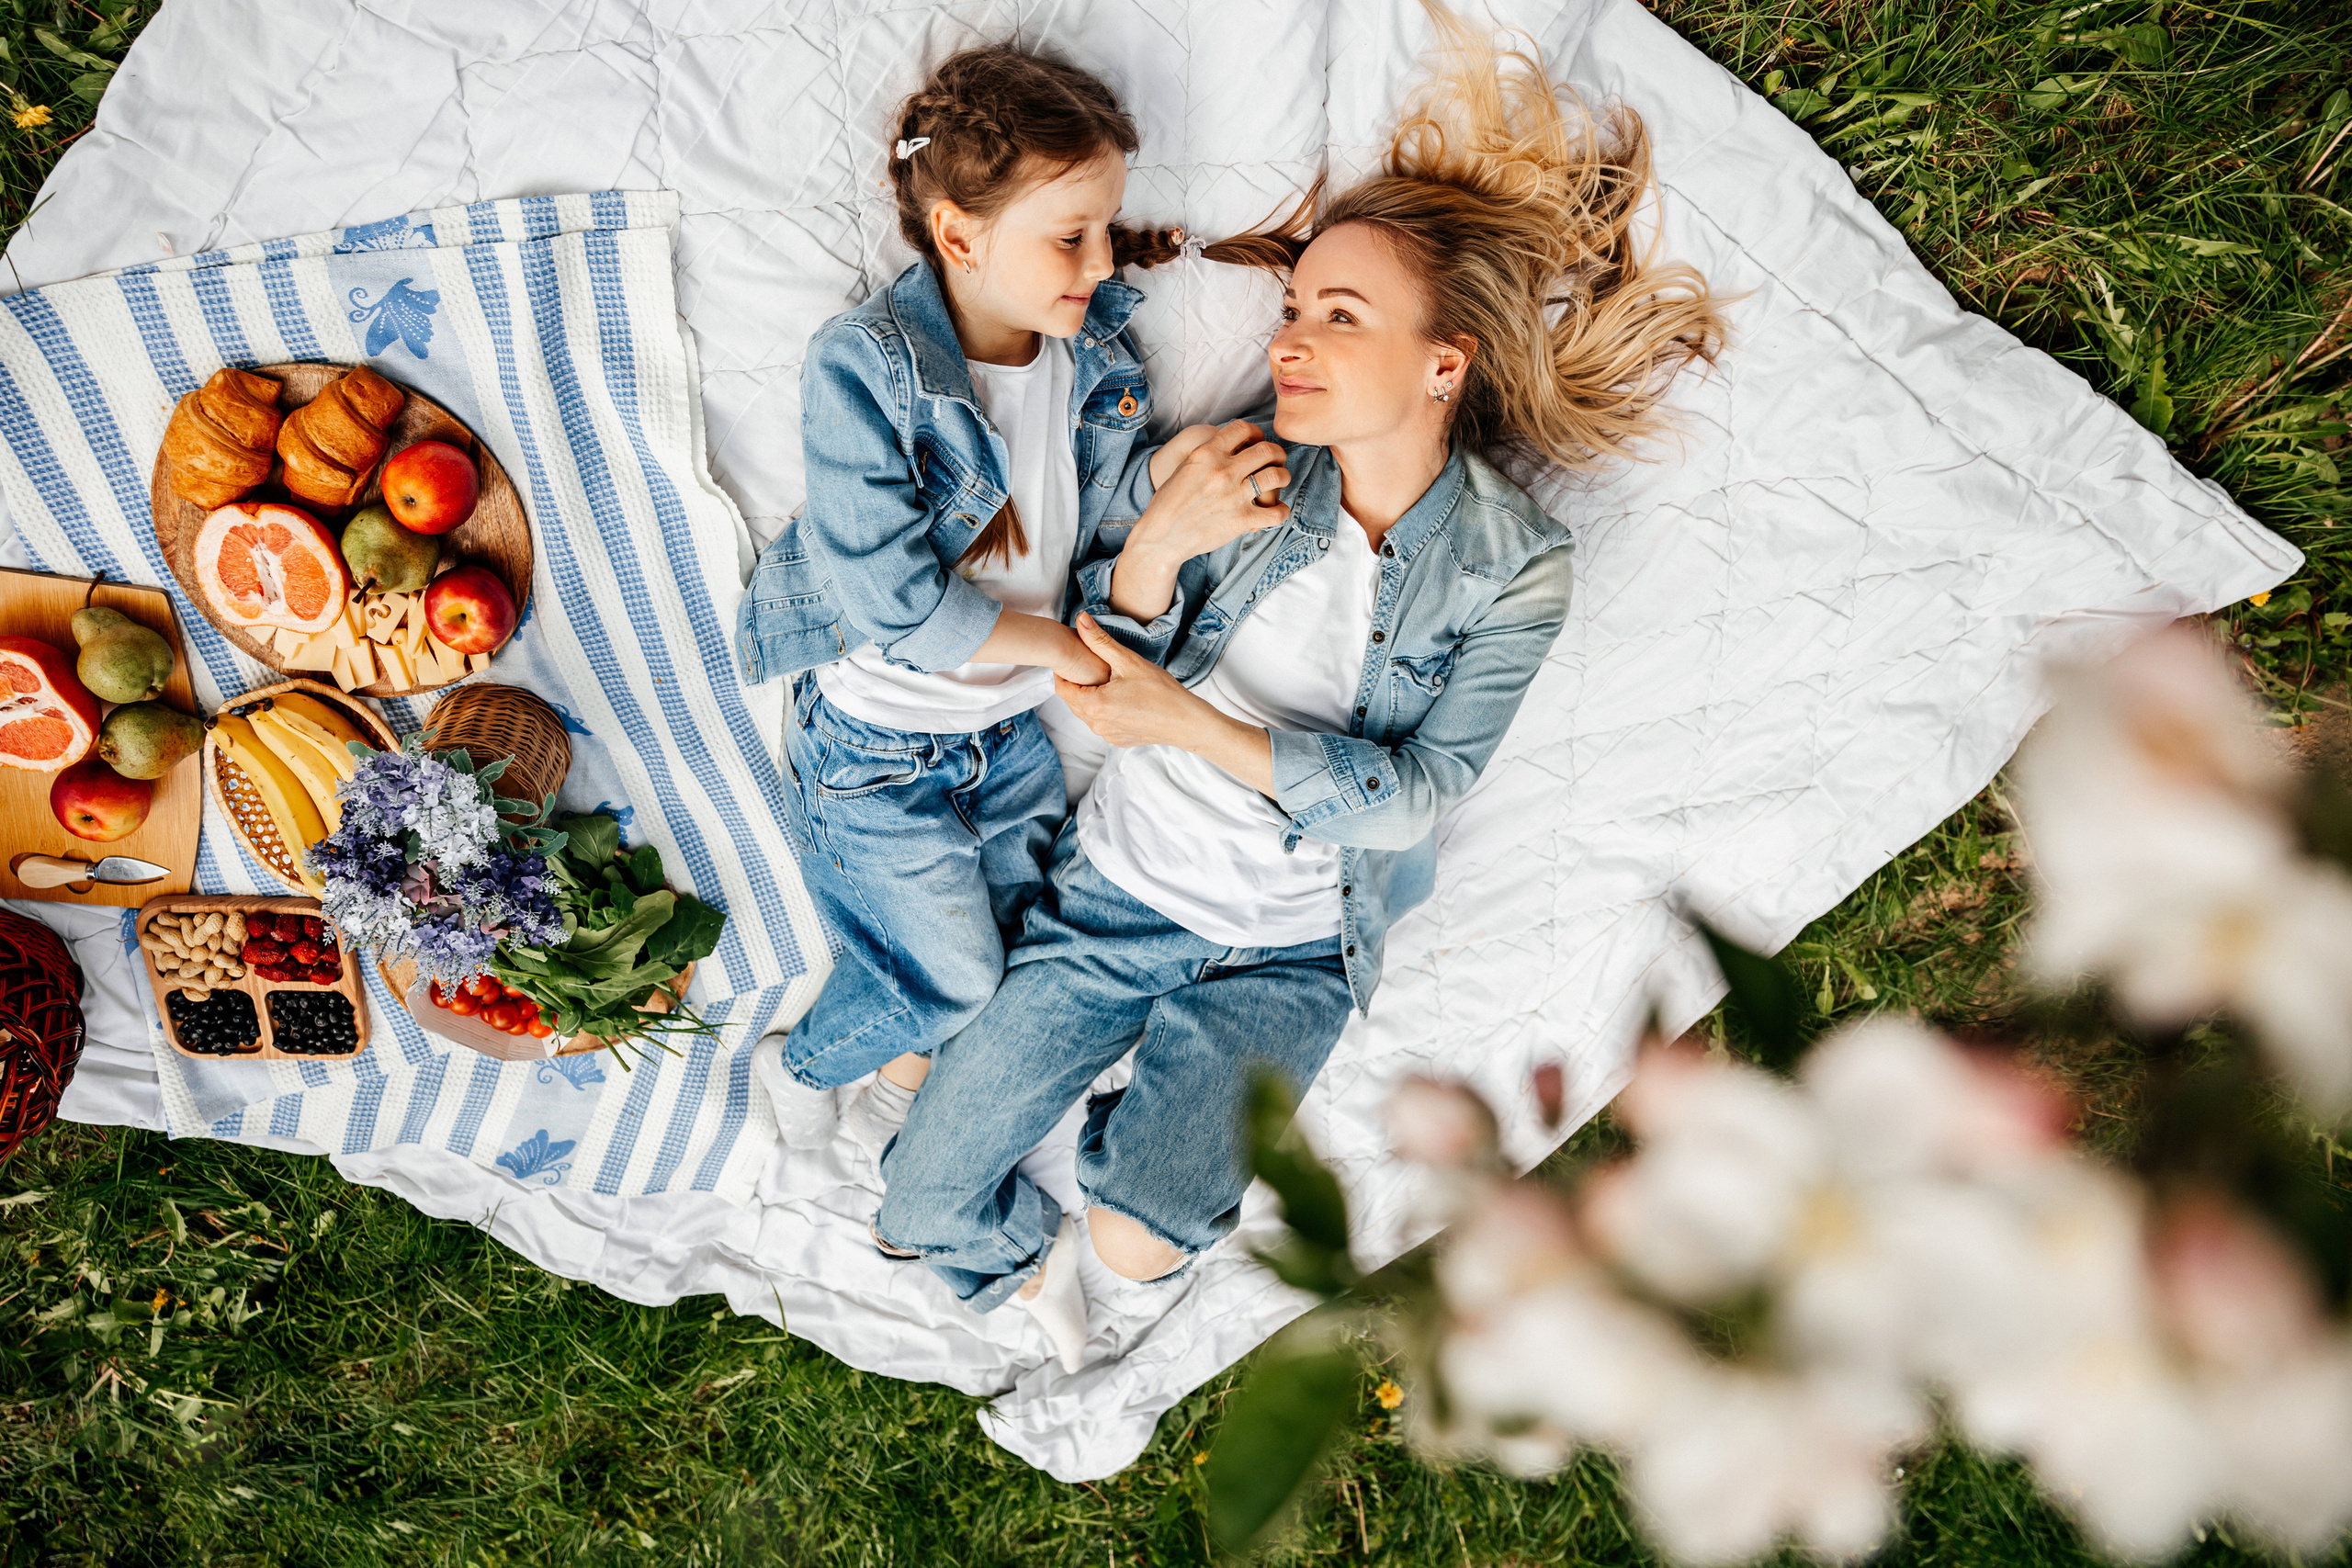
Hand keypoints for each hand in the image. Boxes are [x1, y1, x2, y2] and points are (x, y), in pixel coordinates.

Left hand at [1054, 614, 1222, 749]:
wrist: (1185, 722)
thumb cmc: (1160, 691)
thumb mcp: (1128, 661)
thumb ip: (1099, 641)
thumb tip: (1080, 619)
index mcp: (1093, 705)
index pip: (1062, 688)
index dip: (1062, 672)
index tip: (1071, 659)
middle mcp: (1096, 724)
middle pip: (1073, 701)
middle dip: (1077, 683)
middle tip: (1087, 666)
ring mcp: (1107, 735)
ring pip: (1087, 713)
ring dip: (1090, 697)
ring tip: (1104, 680)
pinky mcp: (1118, 740)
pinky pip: (1102, 723)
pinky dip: (1104, 710)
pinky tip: (1119, 698)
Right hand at [1139, 418, 1289, 558]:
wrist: (1162, 536)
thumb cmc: (1170, 503)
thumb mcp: (1185, 468)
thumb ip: (1209, 455)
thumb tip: (1232, 447)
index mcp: (1207, 454)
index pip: (1242, 429)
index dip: (1255, 433)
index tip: (1256, 442)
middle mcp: (1223, 471)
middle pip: (1267, 450)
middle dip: (1277, 454)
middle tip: (1276, 461)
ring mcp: (1234, 496)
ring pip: (1277, 476)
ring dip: (1283, 477)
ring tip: (1279, 481)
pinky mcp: (1241, 520)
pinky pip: (1276, 512)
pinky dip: (1282, 511)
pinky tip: (1276, 511)